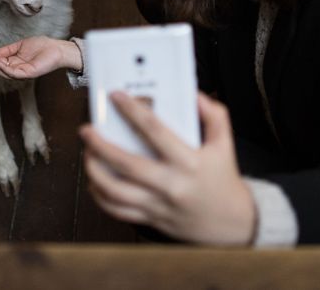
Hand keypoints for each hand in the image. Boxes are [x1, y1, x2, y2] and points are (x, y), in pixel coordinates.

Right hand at [0, 36, 80, 79]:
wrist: (56, 48)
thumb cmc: (42, 46)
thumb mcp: (20, 45)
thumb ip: (7, 50)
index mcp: (14, 63)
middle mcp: (17, 70)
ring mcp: (22, 73)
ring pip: (3, 72)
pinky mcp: (27, 74)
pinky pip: (12, 73)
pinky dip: (3, 67)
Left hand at [80, 92, 256, 244]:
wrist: (233, 223)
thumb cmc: (224, 179)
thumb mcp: (225, 143)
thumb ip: (213, 114)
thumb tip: (193, 94)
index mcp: (188, 162)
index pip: (155, 131)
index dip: (132, 111)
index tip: (115, 96)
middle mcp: (171, 185)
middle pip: (126, 164)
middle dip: (100, 145)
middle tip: (86, 130)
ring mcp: (158, 205)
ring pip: (115, 191)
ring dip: (94, 171)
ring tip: (88, 153)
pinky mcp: (151, 219)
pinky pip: (117, 210)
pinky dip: (100, 195)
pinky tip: (95, 180)